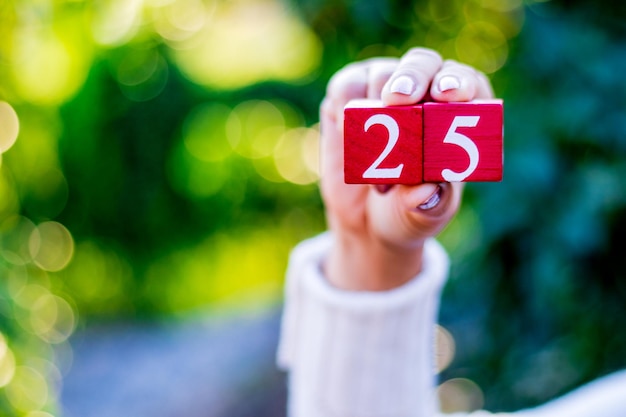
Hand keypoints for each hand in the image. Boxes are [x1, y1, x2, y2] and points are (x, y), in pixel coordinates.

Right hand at [319, 47, 493, 290]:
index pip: (468, 85)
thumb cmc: (409, 212)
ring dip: (375, 112)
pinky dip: (346, 106)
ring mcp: (385, 91)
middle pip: (425, 64)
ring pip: (382, 74)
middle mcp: (424, 95)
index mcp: (458, 118)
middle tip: (400, 99)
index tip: (452, 96)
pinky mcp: (349, 98)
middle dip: (414, 76)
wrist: (366, 222)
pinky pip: (347, 86)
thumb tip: (427, 189)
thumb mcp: (425, 216)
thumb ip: (429, 204)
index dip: (461, 82)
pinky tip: (349, 134)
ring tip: (372, 153)